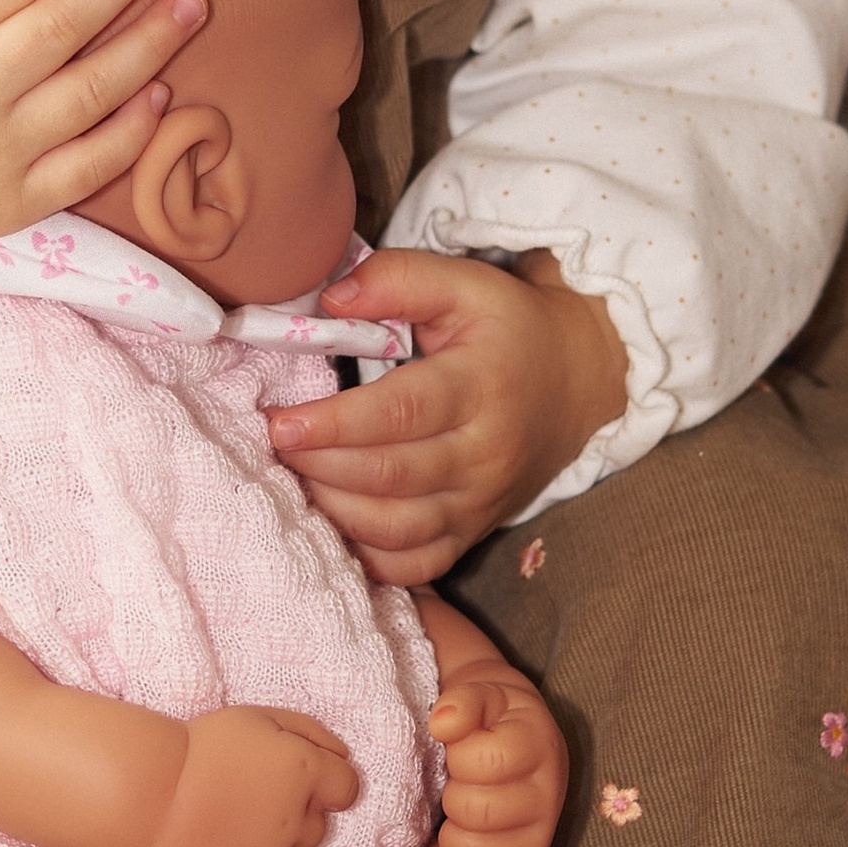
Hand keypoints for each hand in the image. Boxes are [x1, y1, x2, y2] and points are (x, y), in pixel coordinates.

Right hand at [141, 707, 358, 846]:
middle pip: (317, 830)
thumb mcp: (257, 719)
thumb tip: (344, 757)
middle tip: (247, 804)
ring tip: (231, 837)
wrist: (142, 794)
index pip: (347, 789)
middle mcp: (298, 826)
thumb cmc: (199, 749)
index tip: (292, 781)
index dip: (324, 784)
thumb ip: (310, 733)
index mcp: (305, 775)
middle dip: (292, 817)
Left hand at [266, 249, 628, 585]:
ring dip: (333, 510)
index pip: (402, 412)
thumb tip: (332, 300)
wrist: (574, 384)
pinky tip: (331, 523)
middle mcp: (485, 454)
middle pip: (391, 474)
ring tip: (292, 477)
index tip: (279, 421)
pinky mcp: (472, 533)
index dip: (335, 423)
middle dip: (319, 464)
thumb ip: (400, 279)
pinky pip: (415, 566)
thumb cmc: (508, 331)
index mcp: (482, 387)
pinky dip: (366, 556)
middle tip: (273, 443)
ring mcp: (480, 503)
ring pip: (397, 528)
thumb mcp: (467, 285)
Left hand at [417, 664, 566, 846]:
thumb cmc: (491, 715)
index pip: (487, 761)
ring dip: (449, 834)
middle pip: (478, 811)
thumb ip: (462, 700)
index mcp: (539, 745)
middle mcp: (548, 795)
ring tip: (449, 815)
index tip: (458, 748)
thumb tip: (442, 723)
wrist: (516, 735)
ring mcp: (540, 836)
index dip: (459, 756)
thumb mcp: (480, 690)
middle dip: (451, 795)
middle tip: (454, 783)